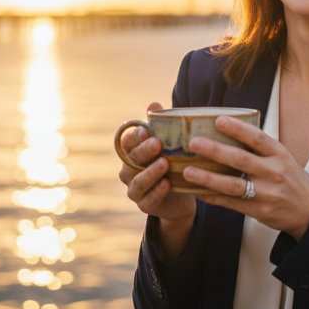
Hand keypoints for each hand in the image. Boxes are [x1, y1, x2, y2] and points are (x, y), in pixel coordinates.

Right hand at [117, 102, 196, 256]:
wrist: (182, 196)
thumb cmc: (173, 163)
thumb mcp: (171, 144)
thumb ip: (162, 125)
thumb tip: (153, 103)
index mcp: (133, 152)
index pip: (127, 142)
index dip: (134, 136)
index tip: (145, 129)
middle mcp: (129, 170)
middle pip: (132, 159)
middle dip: (144, 151)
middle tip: (157, 143)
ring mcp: (135, 188)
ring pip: (138, 181)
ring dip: (150, 172)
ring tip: (165, 164)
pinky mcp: (144, 204)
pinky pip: (148, 198)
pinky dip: (157, 191)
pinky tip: (167, 184)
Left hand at [183, 115, 308, 239]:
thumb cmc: (292, 179)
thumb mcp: (284, 158)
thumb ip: (261, 148)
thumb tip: (229, 130)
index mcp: (280, 155)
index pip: (257, 138)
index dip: (238, 129)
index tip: (218, 120)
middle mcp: (273, 172)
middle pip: (241, 160)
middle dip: (215, 151)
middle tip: (194, 143)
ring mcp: (266, 193)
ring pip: (232, 185)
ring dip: (208, 178)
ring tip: (187, 171)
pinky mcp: (258, 211)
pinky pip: (230, 203)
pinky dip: (212, 197)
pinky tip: (196, 191)